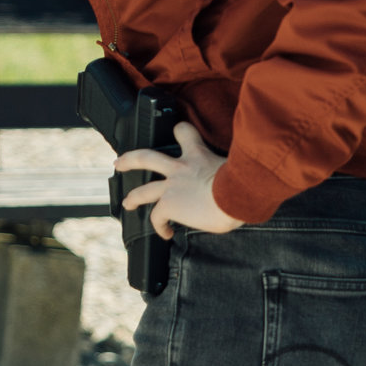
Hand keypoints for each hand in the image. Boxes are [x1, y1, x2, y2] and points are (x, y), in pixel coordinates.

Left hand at [116, 122, 244, 239]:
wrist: (237, 194)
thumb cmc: (246, 184)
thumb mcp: (237, 170)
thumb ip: (228, 174)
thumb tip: (238, 188)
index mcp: (199, 155)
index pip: (184, 133)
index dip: (179, 132)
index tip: (177, 133)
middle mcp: (180, 168)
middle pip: (147, 157)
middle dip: (130, 160)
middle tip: (120, 162)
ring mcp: (172, 186)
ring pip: (144, 190)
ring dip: (133, 197)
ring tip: (127, 203)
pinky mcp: (169, 204)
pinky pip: (157, 217)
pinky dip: (159, 227)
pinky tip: (166, 233)